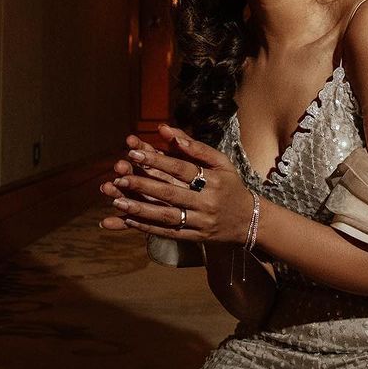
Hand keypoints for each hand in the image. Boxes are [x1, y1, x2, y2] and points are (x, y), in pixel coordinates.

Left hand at [100, 123, 254, 243]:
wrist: (250, 221)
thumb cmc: (231, 186)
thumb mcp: (221, 162)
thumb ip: (195, 146)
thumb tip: (166, 130)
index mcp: (214, 180)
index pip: (182, 168)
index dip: (157, 160)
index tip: (133, 152)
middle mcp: (207, 202)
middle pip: (171, 192)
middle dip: (143, 184)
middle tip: (119, 177)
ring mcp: (201, 222)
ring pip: (167, 215)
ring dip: (140, 209)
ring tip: (117, 201)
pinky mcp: (195, 238)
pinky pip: (168, 232)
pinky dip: (148, 227)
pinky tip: (129, 220)